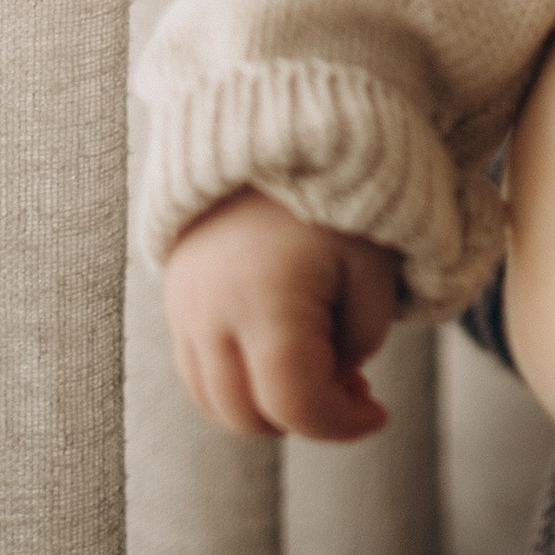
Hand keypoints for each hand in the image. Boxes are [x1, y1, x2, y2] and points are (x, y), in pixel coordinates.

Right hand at [163, 188, 401, 443]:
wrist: (271, 129)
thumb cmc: (333, 194)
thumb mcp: (372, 263)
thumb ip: (362, 337)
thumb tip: (338, 379)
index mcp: (266, 303)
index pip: (294, 405)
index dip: (341, 425)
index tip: (380, 414)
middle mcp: (210, 315)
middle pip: (248, 416)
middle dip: (305, 418)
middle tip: (355, 389)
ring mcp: (183, 310)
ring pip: (215, 401)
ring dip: (267, 406)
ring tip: (322, 367)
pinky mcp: (175, 299)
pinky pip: (197, 370)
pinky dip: (238, 381)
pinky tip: (282, 350)